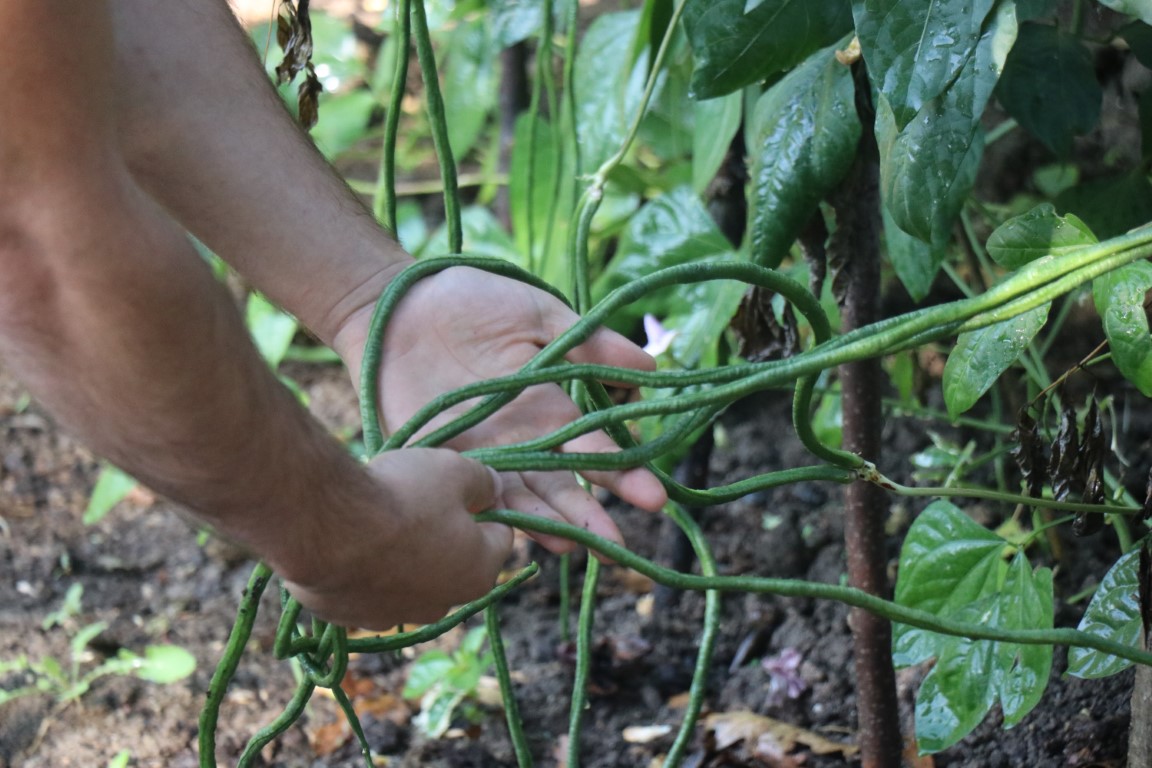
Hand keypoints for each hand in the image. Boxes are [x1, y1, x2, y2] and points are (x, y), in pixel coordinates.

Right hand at [282, 448, 512, 629]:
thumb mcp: (454, 470)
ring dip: (402, 555)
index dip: (486, 506)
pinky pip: (366, 589)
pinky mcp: (350, 617)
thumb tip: (493, 489)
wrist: (325, 526)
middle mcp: (440, 605)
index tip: (465, 486)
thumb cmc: (402, 496)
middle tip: (417, 501)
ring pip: (408, 579)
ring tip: (377, 520)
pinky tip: (347, 542)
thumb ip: (483, 481)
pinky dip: (362, 569)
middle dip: (443, 534)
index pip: (500, 536)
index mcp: (478, 573)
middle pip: (453, 562)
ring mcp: (393, 615)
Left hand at [333, 265, 667, 553]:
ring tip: (577, 551)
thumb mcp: (539, 316)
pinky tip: (518, 537)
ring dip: (551, 527)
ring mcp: (484, 456)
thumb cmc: (472, 301)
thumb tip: (649, 368)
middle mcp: (525, 441)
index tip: (653, 497)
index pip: (596, 447)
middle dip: (593, 516)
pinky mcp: (441, 462)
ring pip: (524, 500)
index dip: (623, 472)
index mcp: (554, 408)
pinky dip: (495, 517)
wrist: (397, 305)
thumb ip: (591, 343)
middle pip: (564, 486)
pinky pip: (472, 495)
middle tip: (619, 548)